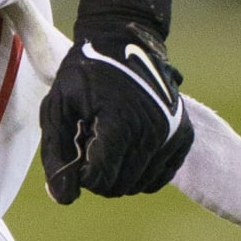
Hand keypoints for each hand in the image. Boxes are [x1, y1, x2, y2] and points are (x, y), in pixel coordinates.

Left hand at [39, 19, 192, 203]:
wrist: (126, 42)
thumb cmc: (85, 75)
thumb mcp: (57, 107)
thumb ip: (57, 155)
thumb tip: (65, 199)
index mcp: (120, 123)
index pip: (98, 180)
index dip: (80, 172)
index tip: (78, 145)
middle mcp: (152, 131)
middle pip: (118, 186)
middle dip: (98, 172)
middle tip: (92, 138)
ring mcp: (172, 134)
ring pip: (138, 186)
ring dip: (118, 171)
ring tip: (110, 137)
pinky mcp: (183, 136)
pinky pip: (159, 178)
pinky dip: (140, 172)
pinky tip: (128, 148)